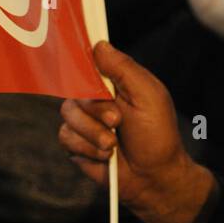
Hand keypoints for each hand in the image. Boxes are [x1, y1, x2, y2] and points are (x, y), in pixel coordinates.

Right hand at [58, 41, 214, 222]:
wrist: (153, 177)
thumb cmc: (158, 135)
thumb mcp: (149, 96)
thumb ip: (124, 69)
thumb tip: (100, 44)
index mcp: (115, 81)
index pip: (90, 60)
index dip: (82, 59)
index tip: (79, 58)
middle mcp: (96, 97)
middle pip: (74, 87)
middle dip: (96, 108)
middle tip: (117, 121)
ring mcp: (84, 120)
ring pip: (68, 113)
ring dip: (93, 132)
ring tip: (113, 144)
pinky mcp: (75, 142)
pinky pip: (65, 136)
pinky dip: (87, 147)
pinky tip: (105, 155)